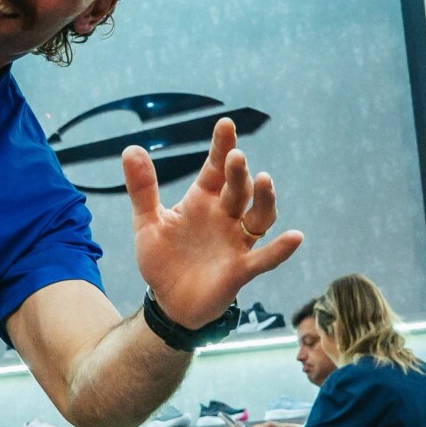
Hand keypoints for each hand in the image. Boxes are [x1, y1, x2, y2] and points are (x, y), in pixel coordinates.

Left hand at [128, 118, 301, 329]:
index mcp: (202, 201)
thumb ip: (142, 188)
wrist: (168, 302)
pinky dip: (280, 249)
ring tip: (264, 181)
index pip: (215, 169)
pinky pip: (265, 258)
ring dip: (264, 200)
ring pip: (259, 217)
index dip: (221, 147)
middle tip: (236, 157)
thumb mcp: (147, 223)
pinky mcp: (240, 269)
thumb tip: (131, 149)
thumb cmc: (163, 260)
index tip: (226, 124)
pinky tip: (294, 237)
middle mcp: (225, 217)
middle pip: (237, 190)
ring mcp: (236, 242)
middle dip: (238, 173)